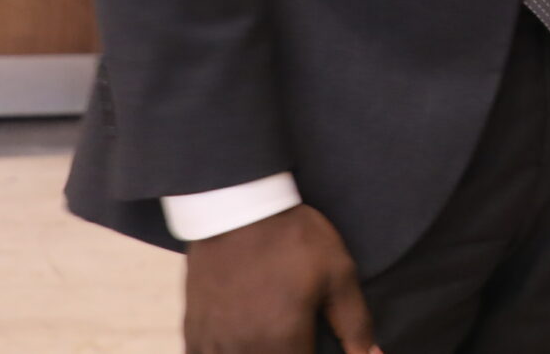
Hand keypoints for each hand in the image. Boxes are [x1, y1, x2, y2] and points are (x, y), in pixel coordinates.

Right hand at [183, 204, 378, 353]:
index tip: (317, 344)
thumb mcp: (338, 274)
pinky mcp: (193, 331)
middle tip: (297, 335)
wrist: (237, 209)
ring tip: (273, 335)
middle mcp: (244, 351)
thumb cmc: (293, 240)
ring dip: (258, 353)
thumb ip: (355, 324)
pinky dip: (226, 352)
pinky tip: (241, 340)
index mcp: (282, 343)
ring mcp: (213, 343)